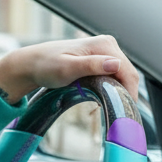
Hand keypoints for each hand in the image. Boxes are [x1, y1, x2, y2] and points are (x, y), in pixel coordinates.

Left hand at [0, 34, 140, 103]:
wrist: (31, 65)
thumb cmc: (45, 66)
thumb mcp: (67, 68)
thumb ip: (92, 66)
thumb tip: (116, 64)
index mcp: (103, 45)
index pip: (128, 72)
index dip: (130, 94)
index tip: (125, 114)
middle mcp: (107, 45)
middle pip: (128, 75)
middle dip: (125, 95)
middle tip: (118, 117)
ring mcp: (104, 52)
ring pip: (122, 77)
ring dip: (119, 93)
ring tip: (109, 110)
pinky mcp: (99, 60)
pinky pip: (113, 77)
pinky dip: (112, 90)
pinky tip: (102, 101)